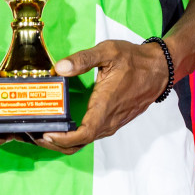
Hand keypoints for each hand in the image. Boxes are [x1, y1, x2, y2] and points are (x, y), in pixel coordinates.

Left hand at [40, 40, 169, 153]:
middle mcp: (109, 119)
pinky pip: (92, 134)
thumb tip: (60, 67)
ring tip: (44, 132)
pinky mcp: (114, 121)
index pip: (84, 133)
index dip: (64, 139)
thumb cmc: (135, 60)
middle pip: (81, 143)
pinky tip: (63, 127)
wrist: (159, 69)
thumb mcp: (108, 51)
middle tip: (35, 135)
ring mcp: (113, 122)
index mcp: (106, 105)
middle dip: (57, 144)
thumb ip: (83, 59)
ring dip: (65, 142)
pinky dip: (75, 137)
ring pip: (86, 141)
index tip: (47, 134)